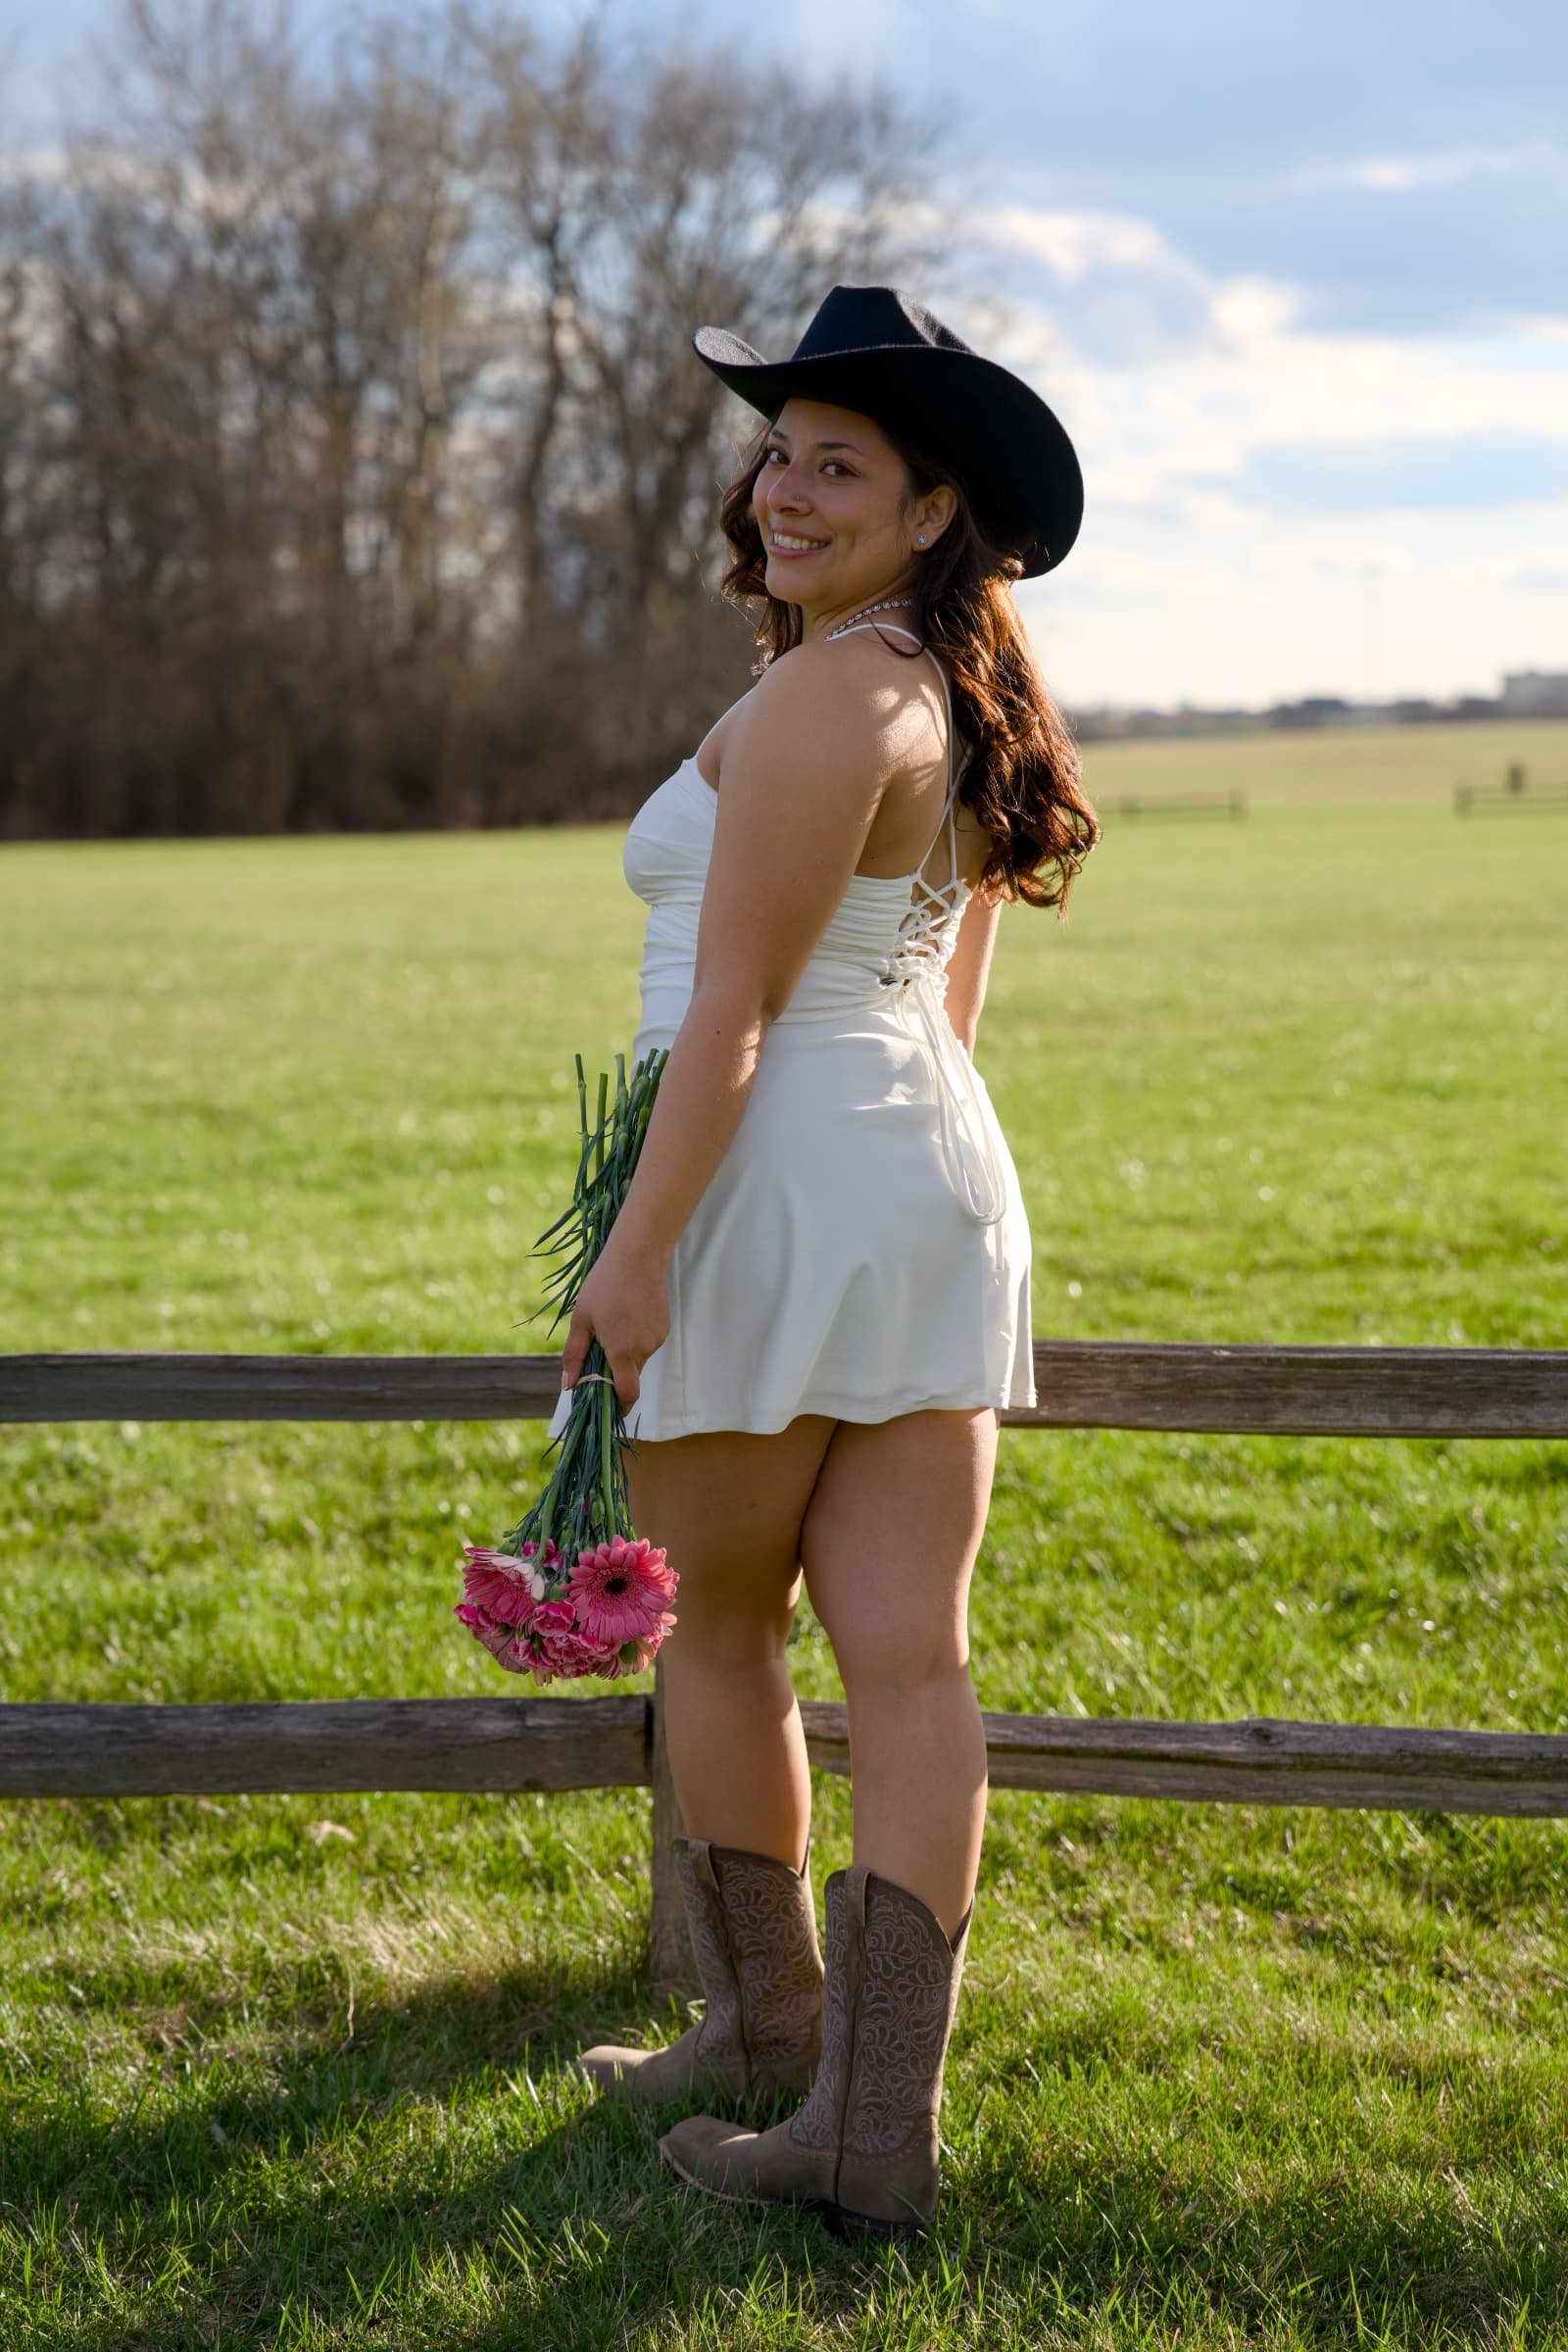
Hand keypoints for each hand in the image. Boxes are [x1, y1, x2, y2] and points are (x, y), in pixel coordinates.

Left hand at [558, 1236, 670, 1414]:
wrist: (639, 1254)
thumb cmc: (604, 1285)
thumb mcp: (581, 1319)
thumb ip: (574, 1356)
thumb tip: (568, 1386)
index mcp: (621, 1350)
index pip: (627, 1393)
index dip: (619, 1407)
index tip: (610, 1411)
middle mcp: (644, 1348)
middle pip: (630, 1375)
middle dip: (615, 1372)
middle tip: (598, 1349)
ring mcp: (657, 1338)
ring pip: (638, 1358)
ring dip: (624, 1352)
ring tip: (612, 1323)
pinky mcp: (664, 1327)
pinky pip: (647, 1343)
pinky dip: (635, 1339)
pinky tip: (626, 1315)